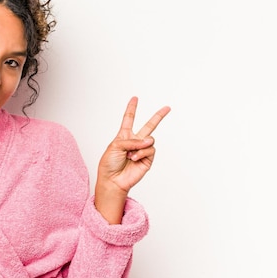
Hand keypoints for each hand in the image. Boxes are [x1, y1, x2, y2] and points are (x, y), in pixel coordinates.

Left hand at [95, 97, 169, 222]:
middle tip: (167, 108)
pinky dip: (142, 153)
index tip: (135, 98)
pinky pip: (150, 150)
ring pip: (150, 139)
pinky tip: (134, 158)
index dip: (132, 108)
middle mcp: (135, 141)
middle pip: (149, 126)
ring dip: (139, 147)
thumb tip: (149, 141)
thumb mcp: (115, 146)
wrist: (112, 180)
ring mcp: (142, 150)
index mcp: (124, 136)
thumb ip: (132, 140)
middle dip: (158, 116)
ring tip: (130, 155)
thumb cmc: (109, 163)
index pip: (129, 119)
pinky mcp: (148, 159)